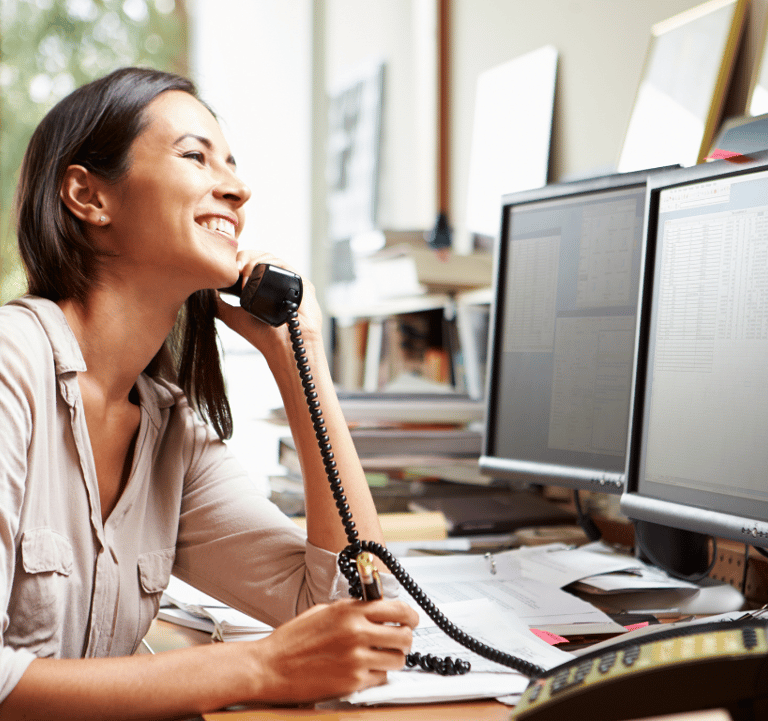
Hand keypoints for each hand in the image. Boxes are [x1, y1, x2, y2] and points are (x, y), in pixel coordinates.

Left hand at [215, 251, 322, 354]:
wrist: (283, 346)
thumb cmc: (262, 335)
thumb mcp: (232, 317)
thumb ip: (218, 304)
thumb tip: (205, 290)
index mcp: (263, 286)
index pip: (249, 262)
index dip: (237, 260)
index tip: (225, 267)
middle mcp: (276, 281)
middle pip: (258, 256)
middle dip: (243, 257)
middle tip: (234, 268)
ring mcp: (289, 281)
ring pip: (270, 257)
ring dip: (253, 260)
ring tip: (243, 274)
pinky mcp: (300, 282)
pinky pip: (284, 265)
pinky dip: (269, 264)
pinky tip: (257, 273)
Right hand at [247, 599, 418, 702]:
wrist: (270, 667)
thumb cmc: (293, 640)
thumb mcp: (325, 612)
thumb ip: (353, 609)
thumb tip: (377, 608)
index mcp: (350, 612)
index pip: (398, 609)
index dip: (410, 616)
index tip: (411, 620)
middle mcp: (357, 633)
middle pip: (404, 636)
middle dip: (405, 639)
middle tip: (398, 640)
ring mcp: (356, 659)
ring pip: (397, 660)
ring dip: (392, 658)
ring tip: (379, 656)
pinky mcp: (353, 682)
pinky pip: (380, 678)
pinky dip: (376, 675)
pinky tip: (362, 670)